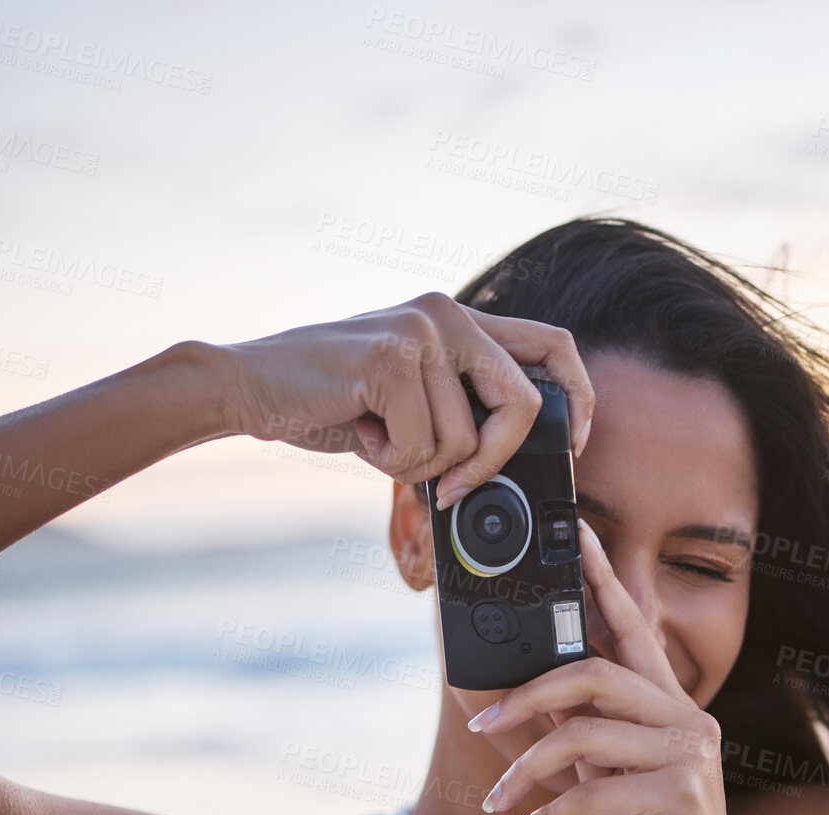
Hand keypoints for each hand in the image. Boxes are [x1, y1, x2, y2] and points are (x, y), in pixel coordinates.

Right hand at [216, 292, 594, 504]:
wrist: (249, 387)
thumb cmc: (329, 402)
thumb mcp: (409, 402)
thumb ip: (460, 413)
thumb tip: (508, 469)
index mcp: (461, 320)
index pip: (554, 345)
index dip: (579, 400)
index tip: (572, 447)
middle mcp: (447, 314)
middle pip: (524, 403)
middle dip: (494, 461)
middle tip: (454, 487)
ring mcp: (420, 331)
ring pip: (463, 440)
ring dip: (418, 464)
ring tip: (376, 437)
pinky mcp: (390, 359)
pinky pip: (421, 446)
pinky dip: (389, 462)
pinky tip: (359, 432)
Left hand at [470, 519, 755, 814]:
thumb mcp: (603, 782)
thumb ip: (576, 735)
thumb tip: (514, 695)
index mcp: (671, 708)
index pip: (634, 629)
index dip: (603, 579)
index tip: (575, 533)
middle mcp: (689, 722)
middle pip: (595, 674)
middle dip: (527, 695)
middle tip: (480, 721)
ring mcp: (689, 759)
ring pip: (585, 734)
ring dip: (526, 769)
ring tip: (497, 801)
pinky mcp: (679, 801)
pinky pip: (592, 792)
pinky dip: (548, 814)